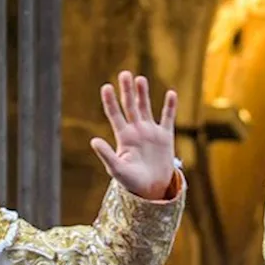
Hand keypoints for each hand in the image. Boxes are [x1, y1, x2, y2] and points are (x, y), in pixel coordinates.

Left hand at [91, 71, 177, 199]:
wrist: (152, 190)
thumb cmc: (132, 182)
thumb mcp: (117, 169)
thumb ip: (106, 154)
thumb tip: (93, 141)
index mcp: (123, 138)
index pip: (115, 115)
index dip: (110, 101)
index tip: (106, 87)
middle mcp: (136, 131)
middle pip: (130, 107)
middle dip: (127, 91)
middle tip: (124, 74)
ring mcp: (151, 132)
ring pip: (146, 108)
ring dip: (143, 94)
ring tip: (140, 79)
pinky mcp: (165, 137)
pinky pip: (168, 118)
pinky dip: (170, 106)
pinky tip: (171, 93)